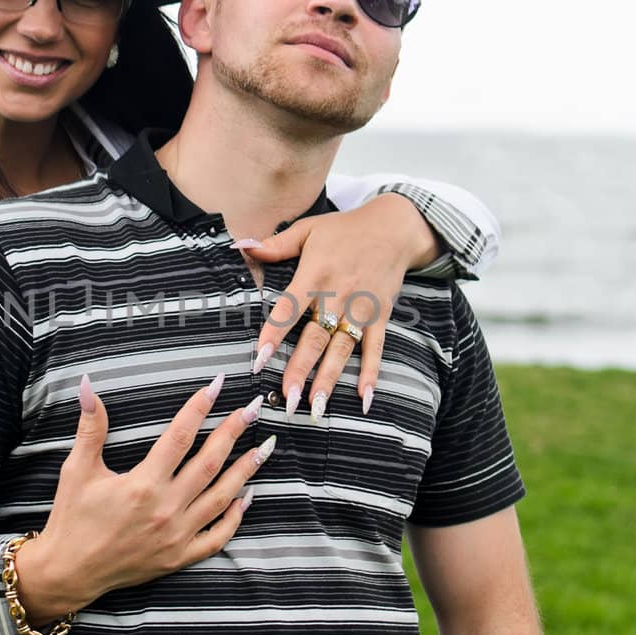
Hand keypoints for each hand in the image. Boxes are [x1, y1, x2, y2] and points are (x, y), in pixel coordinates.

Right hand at [18, 374, 272, 620]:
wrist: (69, 572)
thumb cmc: (72, 519)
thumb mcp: (77, 470)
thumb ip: (91, 428)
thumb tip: (88, 386)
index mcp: (142, 485)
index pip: (179, 437)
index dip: (198, 408)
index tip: (216, 385)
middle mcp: (165, 509)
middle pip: (210, 463)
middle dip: (233, 432)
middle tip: (252, 408)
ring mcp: (176, 536)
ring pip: (221, 497)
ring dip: (245, 470)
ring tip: (264, 447)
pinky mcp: (179, 557)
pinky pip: (217, 537)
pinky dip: (235, 518)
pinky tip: (246, 497)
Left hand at [239, 195, 440, 418]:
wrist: (394, 227)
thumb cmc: (344, 230)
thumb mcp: (307, 229)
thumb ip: (275, 245)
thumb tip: (241, 246)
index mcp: (315, 274)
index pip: (289, 309)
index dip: (274, 334)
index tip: (260, 359)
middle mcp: (337, 295)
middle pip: (316, 337)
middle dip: (301, 368)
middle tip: (288, 397)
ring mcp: (361, 309)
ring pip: (342, 348)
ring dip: (329, 378)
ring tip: (316, 406)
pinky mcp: (380, 316)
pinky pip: (375, 348)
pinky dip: (371, 372)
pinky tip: (364, 398)